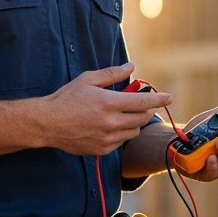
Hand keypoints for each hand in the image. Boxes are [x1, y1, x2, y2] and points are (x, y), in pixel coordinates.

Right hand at [36, 63, 171, 155]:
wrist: (48, 123)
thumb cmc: (67, 98)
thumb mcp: (88, 79)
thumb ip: (112, 74)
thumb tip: (131, 66)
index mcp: (109, 103)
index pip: (143, 102)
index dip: (159, 99)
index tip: (169, 97)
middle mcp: (111, 122)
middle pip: (142, 118)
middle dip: (145, 110)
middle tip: (139, 103)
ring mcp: (107, 138)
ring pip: (133, 132)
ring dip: (134, 122)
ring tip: (121, 114)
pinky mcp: (102, 150)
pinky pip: (121, 142)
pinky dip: (121, 133)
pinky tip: (109, 126)